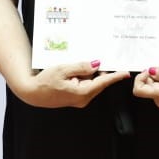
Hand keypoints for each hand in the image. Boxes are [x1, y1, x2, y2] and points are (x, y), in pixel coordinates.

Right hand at [14, 60, 129, 109]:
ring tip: (75, 66)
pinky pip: (84, 86)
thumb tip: (96, 64)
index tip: (126, 73)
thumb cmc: (45, 81)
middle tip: (97, 59)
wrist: (33, 93)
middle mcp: (83, 99)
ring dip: (88, 74)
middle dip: (98, 71)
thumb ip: (81, 67)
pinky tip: (73, 71)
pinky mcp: (75, 98)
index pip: (103, 82)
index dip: (115, 76)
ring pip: (91, 83)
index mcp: (82, 92)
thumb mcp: (63, 70)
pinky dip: (82, 78)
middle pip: (98, 82)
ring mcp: (79, 100)